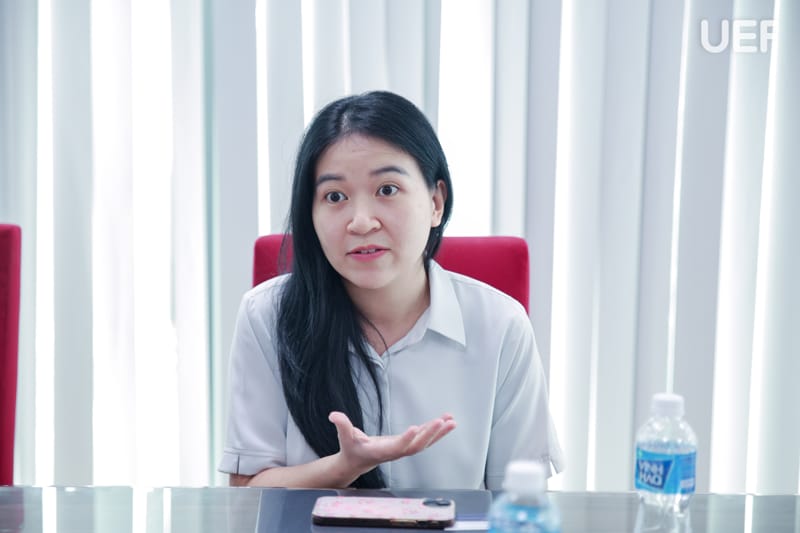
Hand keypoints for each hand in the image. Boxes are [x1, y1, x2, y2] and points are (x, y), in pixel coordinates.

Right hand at [328, 411, 455, 477]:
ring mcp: (404, 448)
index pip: (397, 447)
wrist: (358, 461)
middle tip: (442, 421)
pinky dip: (437, 430)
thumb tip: (333, 415)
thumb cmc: (351, 448)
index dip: (406, 439)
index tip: (414, 428)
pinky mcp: (407, 443)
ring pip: (425, 442)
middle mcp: (397, 451)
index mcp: (383, 451)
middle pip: (416, 445)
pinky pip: (425, 437)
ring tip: (452, 421)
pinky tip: (447, 420)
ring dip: (439, 432)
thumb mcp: (345, 437)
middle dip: (430, 434)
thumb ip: (342, 425)